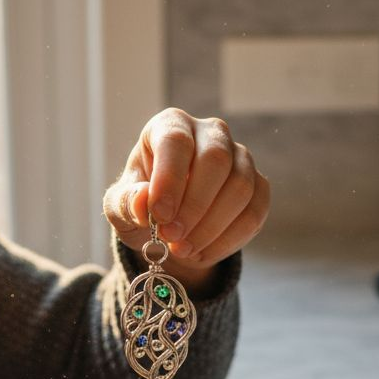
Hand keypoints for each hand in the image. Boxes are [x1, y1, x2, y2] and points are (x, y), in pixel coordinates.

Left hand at [102, 108, 270, 294]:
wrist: (169, 222)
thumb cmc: (143, 204)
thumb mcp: (120, 206)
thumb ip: (126, 202)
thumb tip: (142, 202)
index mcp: (171, 125)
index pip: (176, 141)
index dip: (169, 179)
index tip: (159, 216)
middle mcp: (211, 133)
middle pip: (216, 160)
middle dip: (194, 206)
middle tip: (172, 238)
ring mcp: (240, 158)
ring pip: (240, 187)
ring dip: (211, 227)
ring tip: (183, 250)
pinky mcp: (258, 186)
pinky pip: (254, 213)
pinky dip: (228, 240)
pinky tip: (203, 253)